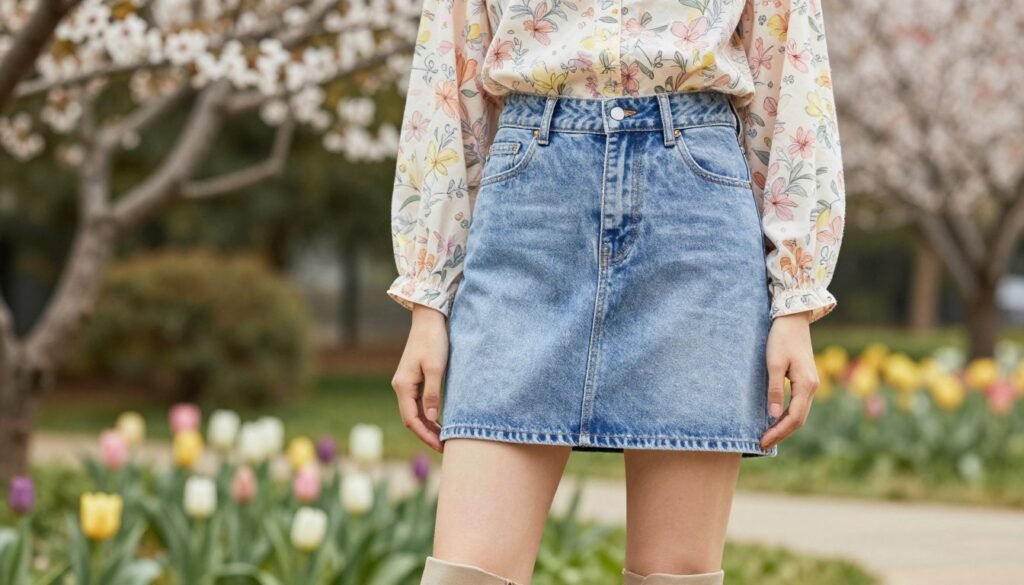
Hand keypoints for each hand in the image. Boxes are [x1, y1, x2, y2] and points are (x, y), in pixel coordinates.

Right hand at [391, 304, 448, 452]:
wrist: (429, 319)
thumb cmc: (433, 341)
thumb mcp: (435, 368)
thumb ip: (432, 394)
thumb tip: (431, 420)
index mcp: (403, 385)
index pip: (411, 420)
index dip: (425, 435)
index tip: (440, 446)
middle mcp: (401, 386)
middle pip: (411, 419)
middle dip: (426, 434)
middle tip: (445, 447)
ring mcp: (406, 383)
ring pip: (415, 412)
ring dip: (427, 426)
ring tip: (443, 438)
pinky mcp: (414, 378)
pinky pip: (418, 403)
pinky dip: (427, 415)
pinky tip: (439, 421)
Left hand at [760, 310, 818, 450]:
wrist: (793, 319)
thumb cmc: (781, 338)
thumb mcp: (773, 364)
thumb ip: (774, 390)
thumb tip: (772, 415)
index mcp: (806, 385)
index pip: (793, 418)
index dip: (778, 432)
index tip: (762, 442)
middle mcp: (812, 387)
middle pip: (799, 419)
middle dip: (781, 433)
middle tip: (762, 444)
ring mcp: (811, 383)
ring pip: (800, 413)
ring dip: (785, 426)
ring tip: (768, 436)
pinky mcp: (806, 379)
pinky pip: (799, 404)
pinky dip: (788, 415)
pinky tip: (775, 419)